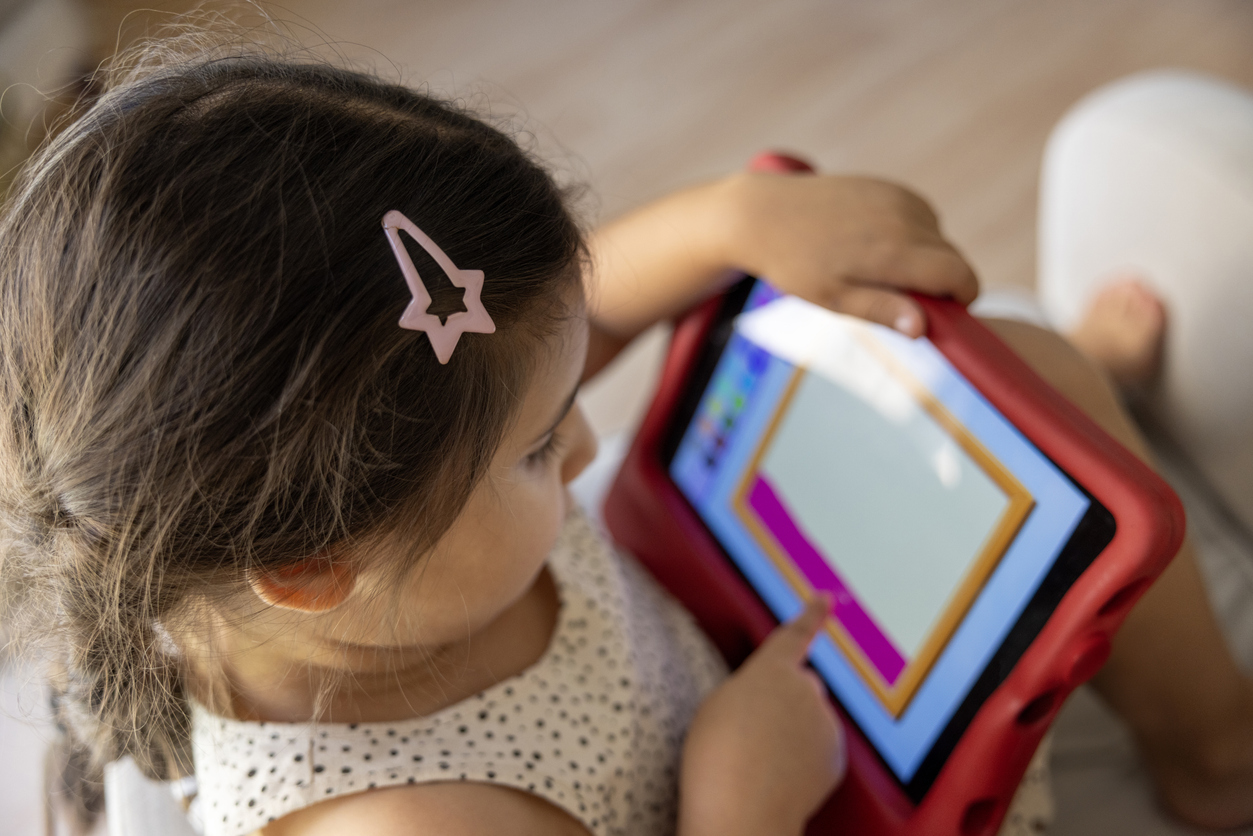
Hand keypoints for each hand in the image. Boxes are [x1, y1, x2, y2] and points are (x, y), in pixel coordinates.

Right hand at [678, 596, 845, 835]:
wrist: (741, 810)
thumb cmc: (716, 757)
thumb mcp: (718, 704)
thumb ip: (751, 688)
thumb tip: (773, 697)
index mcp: (772, 668)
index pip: (796, 633)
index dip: (813, 613)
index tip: (827, 598)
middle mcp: (806, 689)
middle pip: (800, 686)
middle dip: (785, 701)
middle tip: (751, 732)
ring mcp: (825, 724)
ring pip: (810, 720)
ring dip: (793, 733)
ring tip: (760, 760)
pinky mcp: (835, 757)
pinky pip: (819, 749)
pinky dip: (804, 760)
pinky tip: (778, 777)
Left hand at [722, 172, 978, 336]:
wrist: (764, 214)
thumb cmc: (795, 264)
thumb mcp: (833, 299)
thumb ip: (881, 310)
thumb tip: (923, 327)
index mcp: (892, 251)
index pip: (959, 274)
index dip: (962, 298)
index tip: (947, 314)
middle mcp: (902, 218)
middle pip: (952, 257)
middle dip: (940, 281)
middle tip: (898, 298)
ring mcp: (896, 197)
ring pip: (938, 236)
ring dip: (925, 256)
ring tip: (879, 269)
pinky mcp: (888, 186)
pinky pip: (922, 216)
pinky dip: (912, 234)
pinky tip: (876, 244)